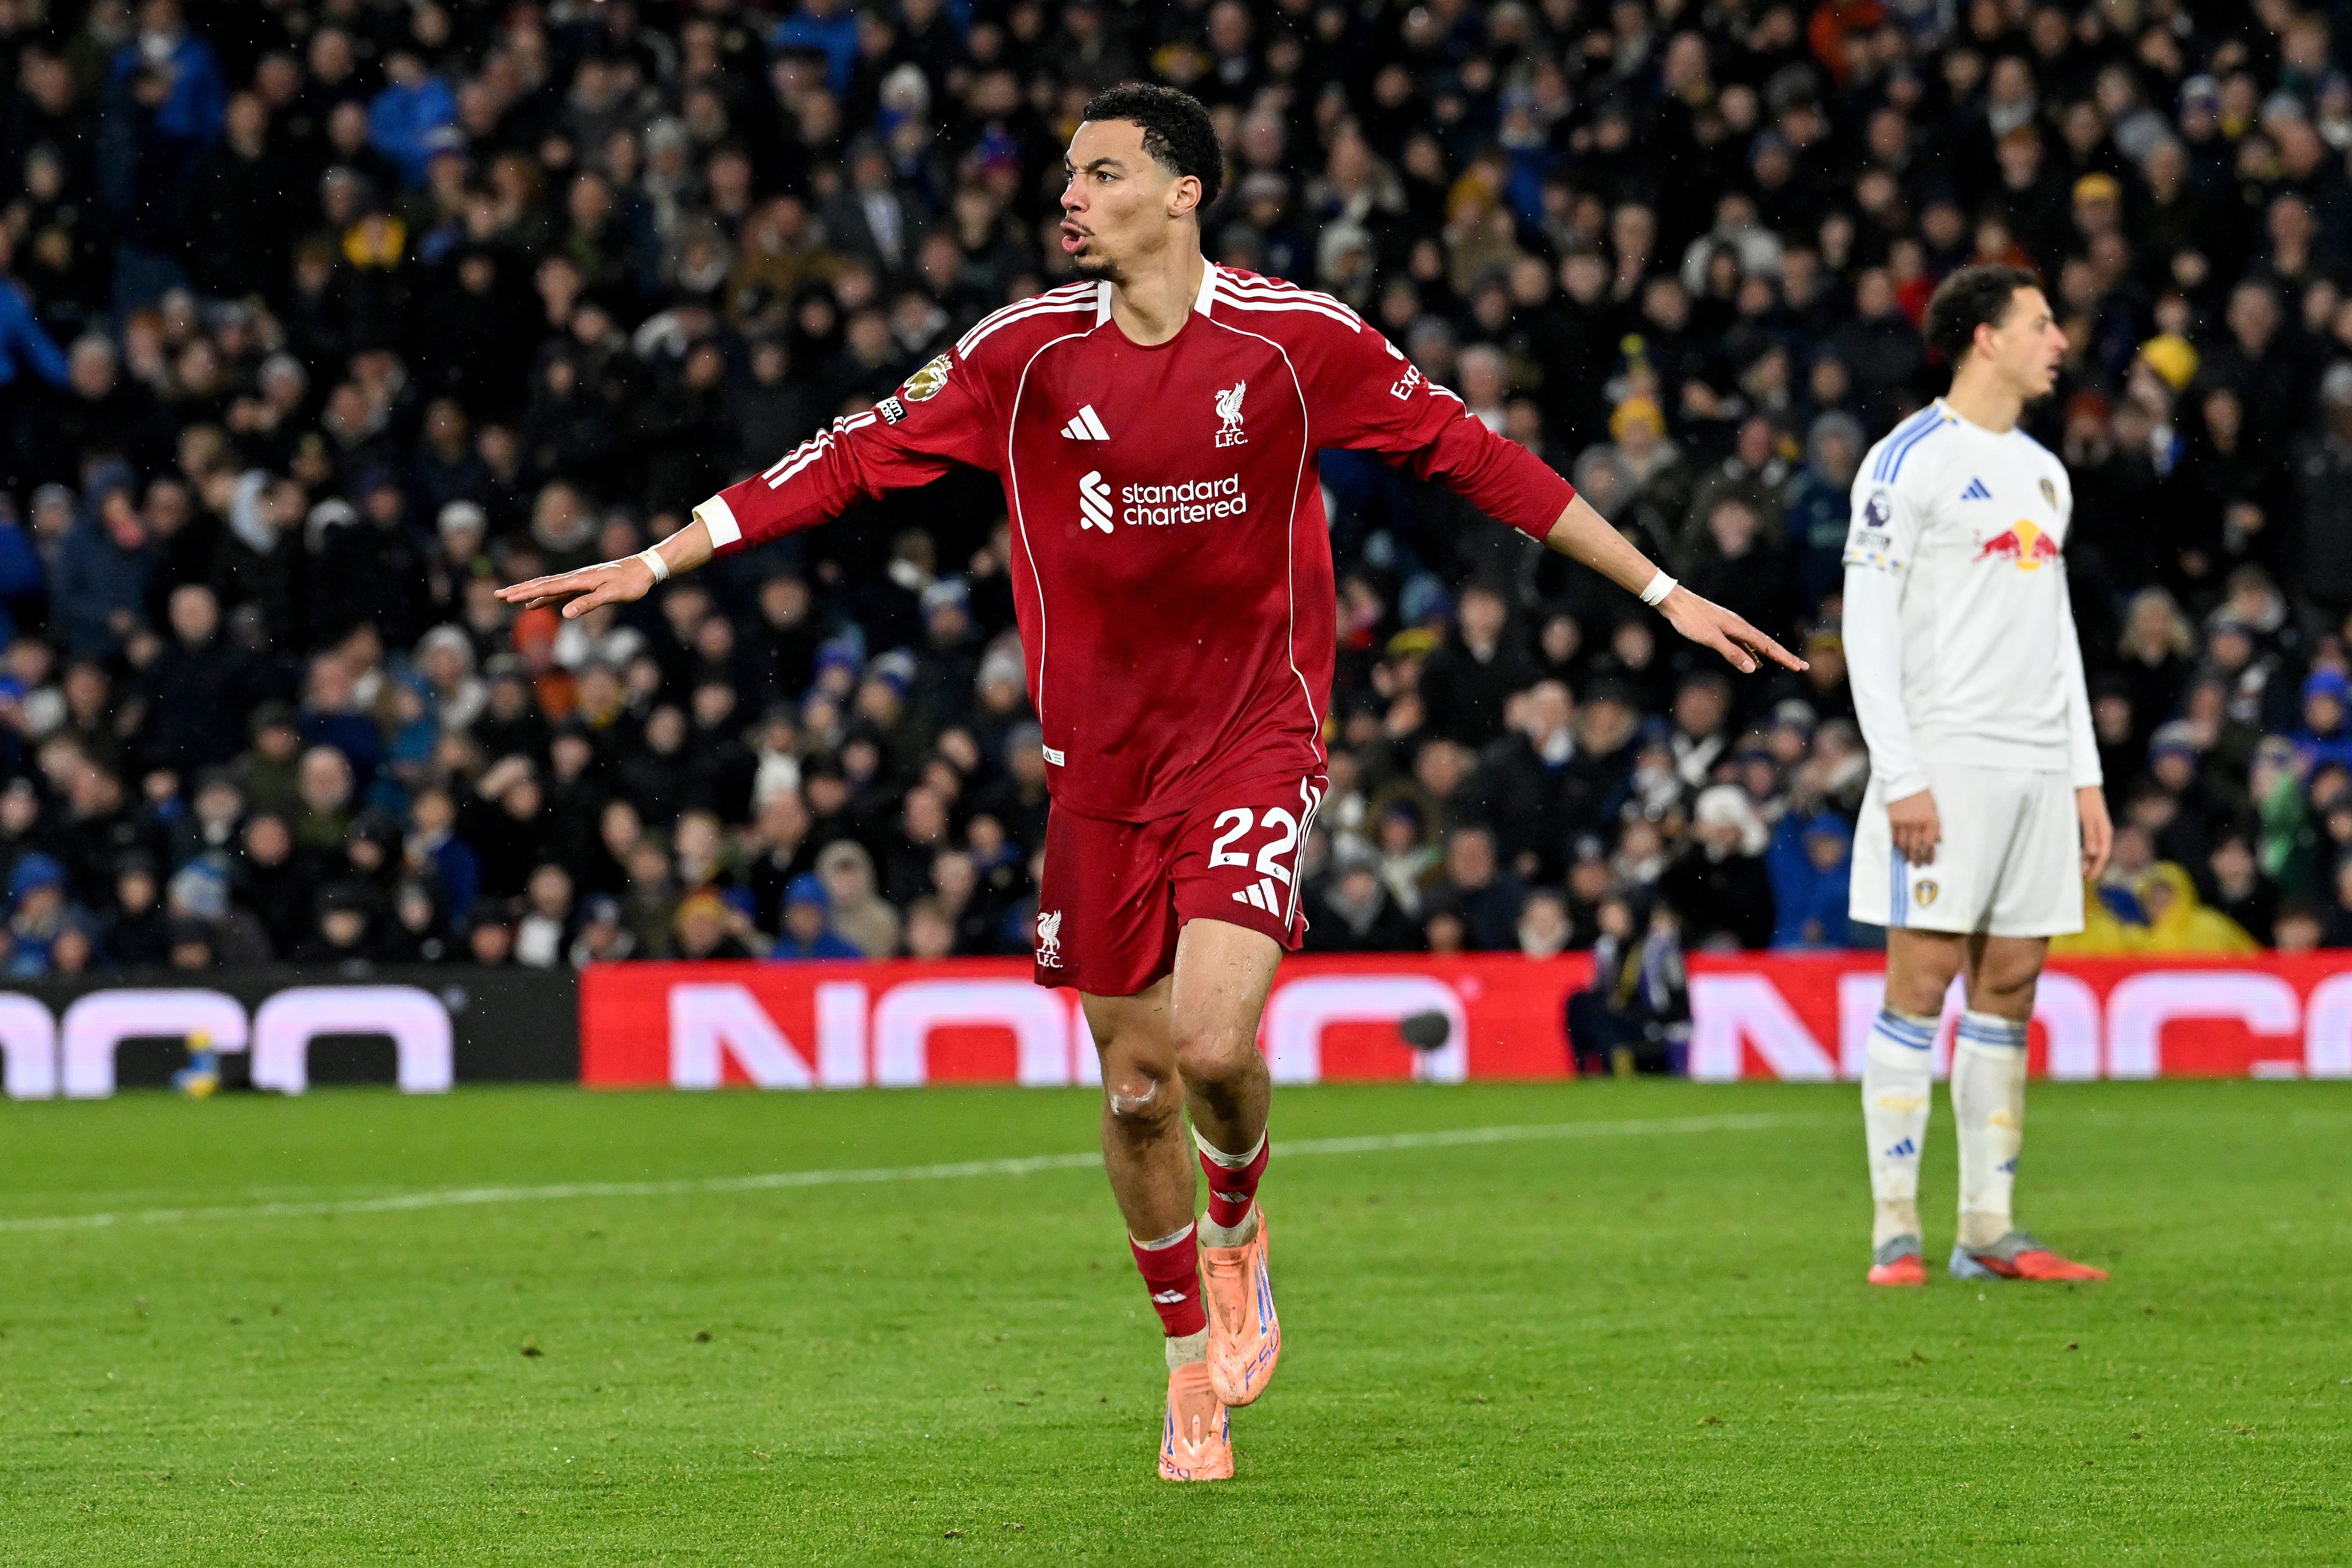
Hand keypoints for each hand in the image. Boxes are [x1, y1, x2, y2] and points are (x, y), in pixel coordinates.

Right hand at [496, 555, 657, 617]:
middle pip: (541, 584)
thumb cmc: (631, 583)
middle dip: (519, 590)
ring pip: (547, 586)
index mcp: (579, 580)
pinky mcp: (583, 584)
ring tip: (509, 598)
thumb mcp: (612, 595)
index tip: (507, 597)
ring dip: (528, 592)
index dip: (526, 593)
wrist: (644, 568)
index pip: (547, 587)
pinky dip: (543, 596)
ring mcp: (577, 580)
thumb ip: (589, 604)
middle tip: (498, 595)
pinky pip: (558, 590)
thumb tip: (565, 614)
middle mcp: (574, 578)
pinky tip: (535, 603)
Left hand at [1658, 586, 1807, 674]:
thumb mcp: (1710, 638)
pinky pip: (1743, 644)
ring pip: (1756, 644)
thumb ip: (1731, 653)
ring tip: (1784, 663)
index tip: (1800, 666)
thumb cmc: (1690, 619)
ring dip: (1770, 655)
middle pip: (1767, 644)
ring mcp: (1731, 627)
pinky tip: (1753, 661)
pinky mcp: (1721, 629)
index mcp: (1740, 628)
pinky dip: (1751, 653)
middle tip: (1801, 666)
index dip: (1784, 657)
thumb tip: (1752, 669)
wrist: (1674, 601)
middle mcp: (1739, 626)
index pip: (1768, 646)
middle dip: (1784, 656)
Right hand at [1887, 788, 1939, 866]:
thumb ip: (1935, 825)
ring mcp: (1903, 823)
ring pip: (1904, 845)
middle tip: (1918, 865)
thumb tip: (1937, 840)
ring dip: (1906, 854)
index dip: (1929, 855)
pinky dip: (1896, 845)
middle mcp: (1917, 825)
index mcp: (1930, 821)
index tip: (1929, 861)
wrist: (1904, 781)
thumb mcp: (1934, 808)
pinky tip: (1898, 849)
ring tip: (1907, 860)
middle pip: (1916, 847)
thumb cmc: (1921, 793)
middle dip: (1917, 859)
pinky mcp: (1892, 821)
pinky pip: (1894, 837)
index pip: (1929, 843)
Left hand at [2077, 785, 2111, 879]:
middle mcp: (2103, 832)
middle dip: (2092, 866)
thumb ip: (2089, 835)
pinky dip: (2086, 850)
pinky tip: (2079, 854)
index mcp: (2104, 831)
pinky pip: (2091, 842)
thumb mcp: (2085, 818)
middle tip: (2082, 877)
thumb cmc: (2084, 800)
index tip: (2088, 877)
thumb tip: (2093, 854)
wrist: (2084, 783)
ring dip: (2088, 859)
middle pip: (2100, 854)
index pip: (2103, 854)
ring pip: (2095, 849)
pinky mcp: (2091, 825)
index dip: (2096, 867)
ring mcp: (2098, 828)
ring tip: (2079, 869)